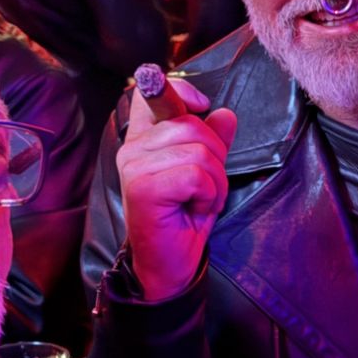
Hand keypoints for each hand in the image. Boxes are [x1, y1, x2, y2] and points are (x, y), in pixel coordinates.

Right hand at [116, 76, 236, 302]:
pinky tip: (194, 210)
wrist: (169, 265)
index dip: (183, 92)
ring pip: (198, 151)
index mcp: (143, 138)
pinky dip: (207, 195)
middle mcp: (132, 147)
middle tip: (204, 188)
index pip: (155, 92)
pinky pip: (195, 175)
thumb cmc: (184, 217)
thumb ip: (213, 140)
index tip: (200, 108)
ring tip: (199, 201)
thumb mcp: (206, 174)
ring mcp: (134, 166)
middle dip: (215, 157)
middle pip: (192, 125)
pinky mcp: (143, 187)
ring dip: (214, 181)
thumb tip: (225, 114)